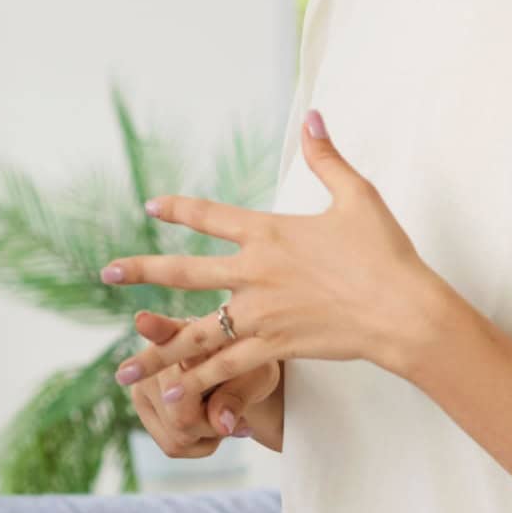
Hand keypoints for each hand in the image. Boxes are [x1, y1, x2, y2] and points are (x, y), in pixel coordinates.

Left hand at [104, 109, 447, 393]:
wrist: (403, 311)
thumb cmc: (385, 252)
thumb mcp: (357, 196)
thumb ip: (326, 158)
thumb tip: (314, 115)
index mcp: (269, 233)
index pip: (210, 216)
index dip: (178, 210)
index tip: (151, 207)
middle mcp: (254, 273)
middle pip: (185, 272)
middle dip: (142, 272)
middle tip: (107, 273)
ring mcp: (260, 314)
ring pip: (195, 333)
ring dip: (156, 350)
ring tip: (120, 369)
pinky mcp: (274, 348)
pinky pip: (225, 367)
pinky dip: (196, 383)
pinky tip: (169, 396)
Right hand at [124, 310, 281, 456]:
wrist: (234, 381)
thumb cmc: (247, 369)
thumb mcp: (257, 377)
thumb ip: (238, 396)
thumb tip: (220, 424)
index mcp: (190, 333)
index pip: (168, 330)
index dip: (155, 328)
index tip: (143, 321)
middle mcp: (157, 354)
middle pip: (180, 413)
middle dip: (214, 425)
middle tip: (236, 417)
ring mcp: (143, 379)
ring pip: (177, 435)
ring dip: (208, 435)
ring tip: (222, 414)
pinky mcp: (142, 404)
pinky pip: (172, 445)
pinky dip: (198, 444)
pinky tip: (208, 425)